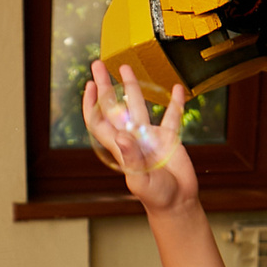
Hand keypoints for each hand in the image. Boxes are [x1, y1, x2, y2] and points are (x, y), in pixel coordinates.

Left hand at [82, 59, 194, 210]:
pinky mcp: (169, 138)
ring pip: (139, 105)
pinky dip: (174, 102)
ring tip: (125, 68)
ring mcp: (150, 136)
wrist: (177, 202)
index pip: (98, 121)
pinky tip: (176, 88)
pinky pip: (171, 116)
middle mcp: (132, 137)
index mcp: (120, 146)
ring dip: (132, 86)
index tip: (89, 86)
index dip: (91, 104)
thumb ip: (131, 158)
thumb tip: (122, 135)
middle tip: (98, 65)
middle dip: (104, 86)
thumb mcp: (140, 180)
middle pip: (114, 106)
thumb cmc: (155, 195)